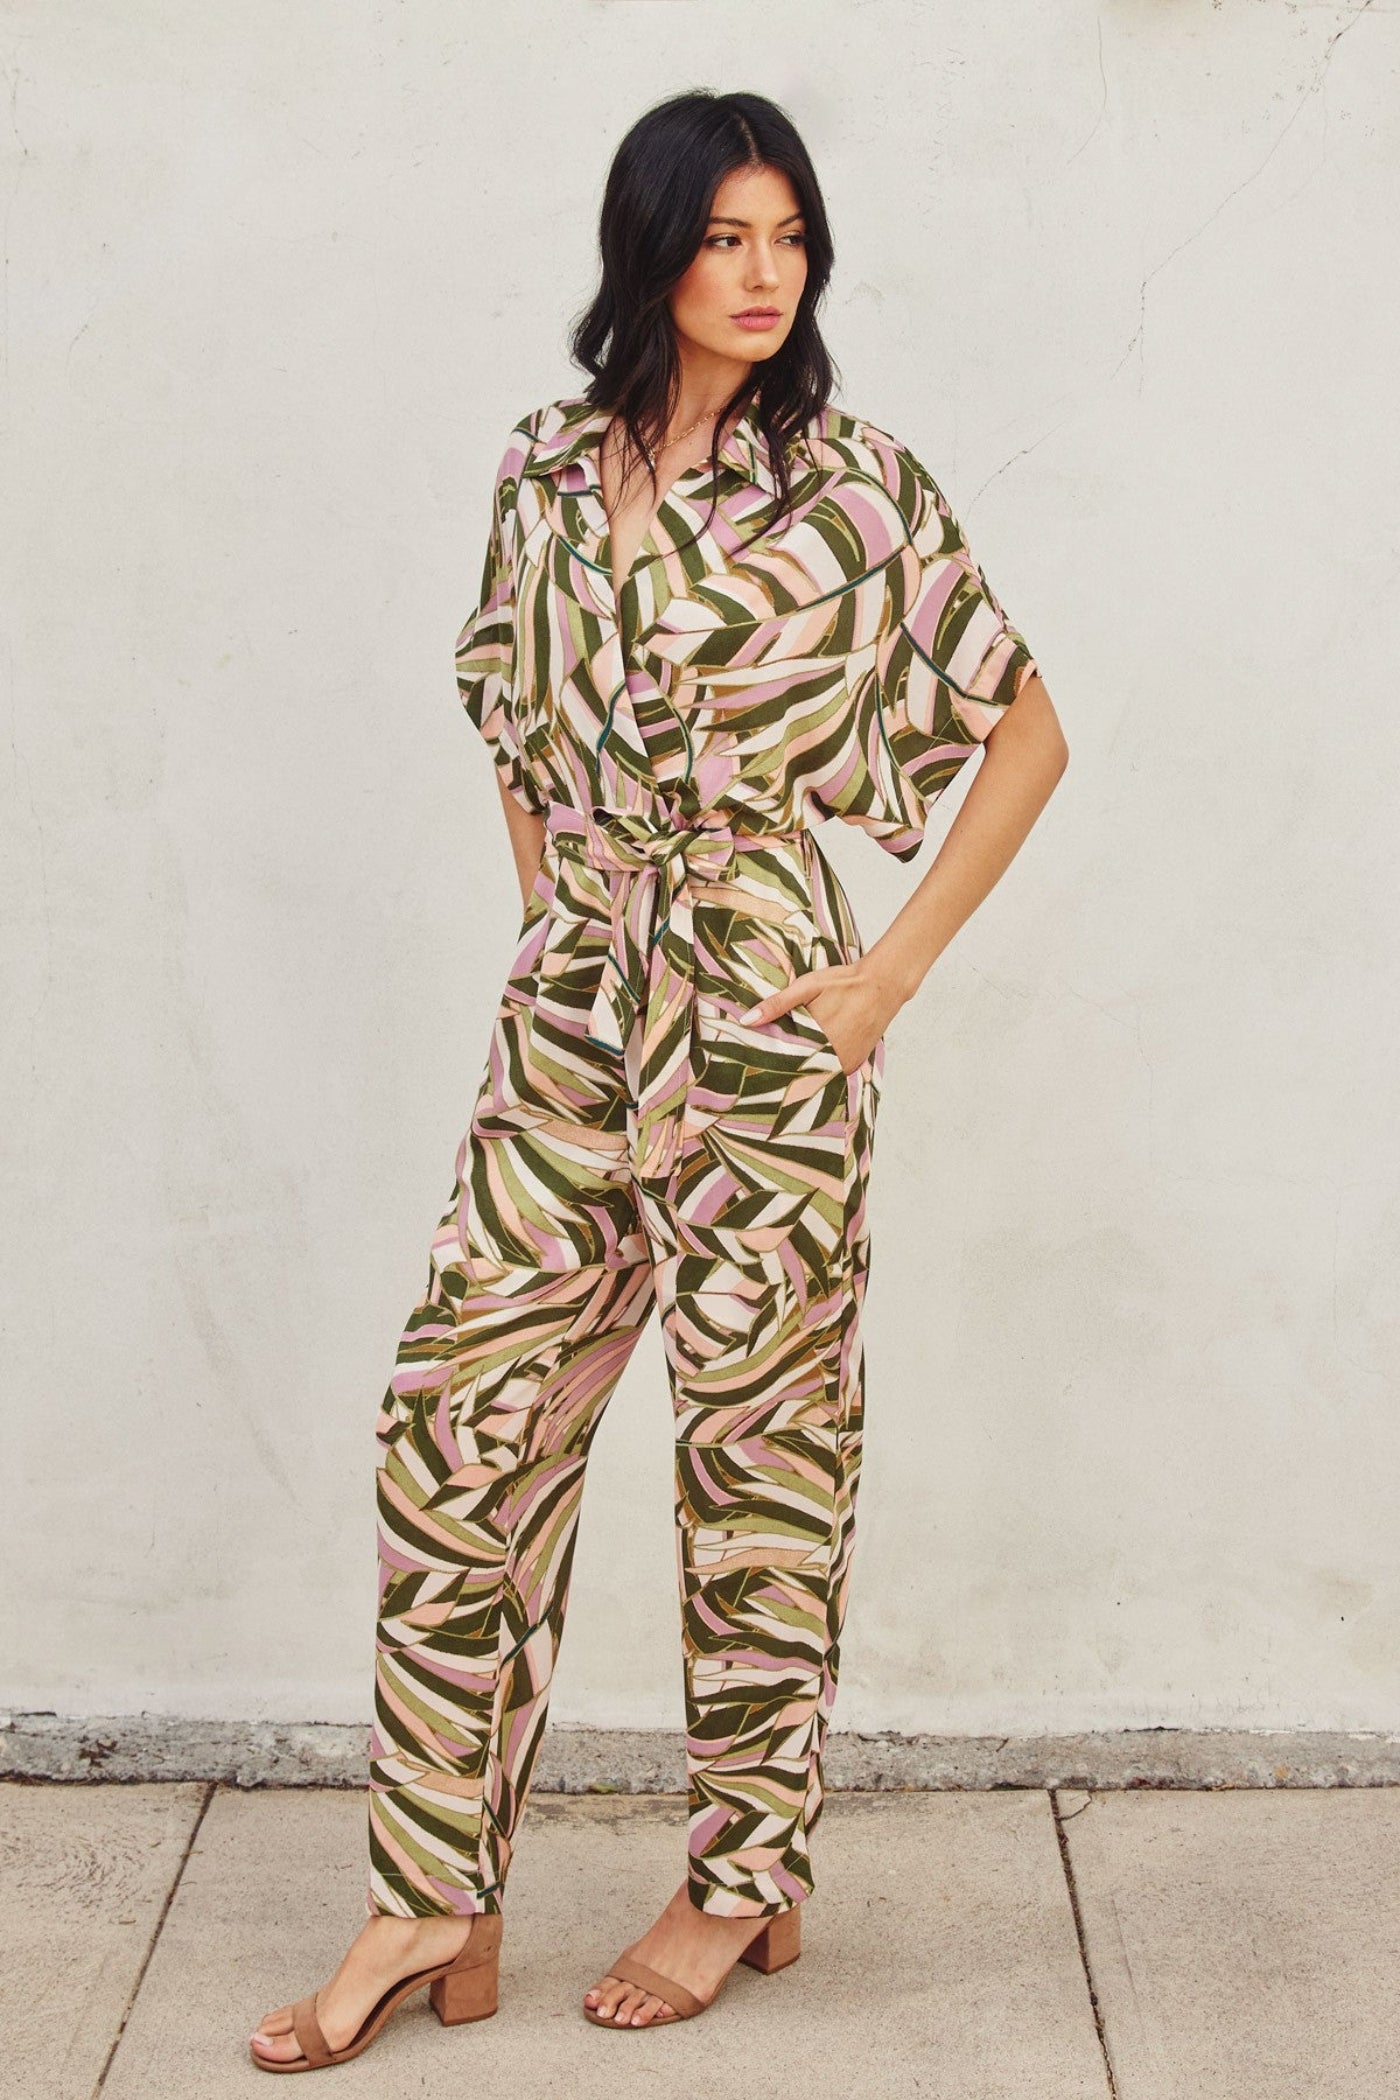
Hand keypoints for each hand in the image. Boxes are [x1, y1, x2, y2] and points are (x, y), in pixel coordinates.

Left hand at [741, 957, 904, 1075]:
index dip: (770, 1067)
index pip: (785, 1063)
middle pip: (801, 1073)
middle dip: (785, 1073)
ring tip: (785, 1072)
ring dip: (804, 1074)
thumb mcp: (807, 987)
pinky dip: (822, 1071)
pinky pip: (835, 1074)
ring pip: (818, 1076)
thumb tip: (747, 1021)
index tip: (756, 1069)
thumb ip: (777, 1004)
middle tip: (766, 1074)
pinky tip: (811, 1064)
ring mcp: (848, 1062)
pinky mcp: (857, 1062)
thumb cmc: (844, 983)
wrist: (883, 984)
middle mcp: (834, 1056)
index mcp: (817, 1038)